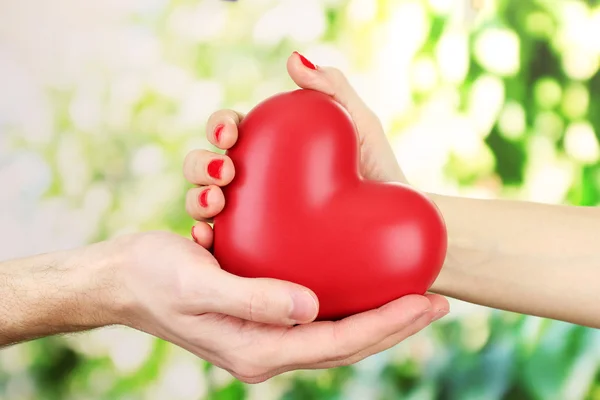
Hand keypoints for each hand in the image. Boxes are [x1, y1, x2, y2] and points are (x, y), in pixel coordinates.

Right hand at [108, 232, 448, 382]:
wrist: (122, 278)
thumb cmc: (154, 279)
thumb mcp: (198, 285)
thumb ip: (252, 300)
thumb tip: (311, 308)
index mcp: (258, 349)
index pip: (339, 343)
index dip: (388, 325)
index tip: (429, 301)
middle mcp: (266, 346)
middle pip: (346, 342)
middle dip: (394, 324)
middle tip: (436, 299)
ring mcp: (263, 332)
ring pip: (335, 331)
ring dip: (375, 314)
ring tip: (412, 294)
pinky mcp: (258, 312)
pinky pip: (315, 316)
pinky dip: (346, 303)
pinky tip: (360, 282)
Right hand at [184, 51, 408, 244]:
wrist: (394, 221)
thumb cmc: (377, 170)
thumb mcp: (359, 124)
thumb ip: (331, 88)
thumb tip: (293, 60)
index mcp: (267, 146)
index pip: (228, 130)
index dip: (219, 127)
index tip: (230, 134)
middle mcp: (252, 179)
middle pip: (204, 165)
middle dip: (201, 164)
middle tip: (225, 171)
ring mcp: (248, 215)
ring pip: (202, 203)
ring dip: (196, 198)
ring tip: (217, 202)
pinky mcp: (251, 249)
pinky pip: (219, 246)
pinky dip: (203, 239)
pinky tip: (207, 237)